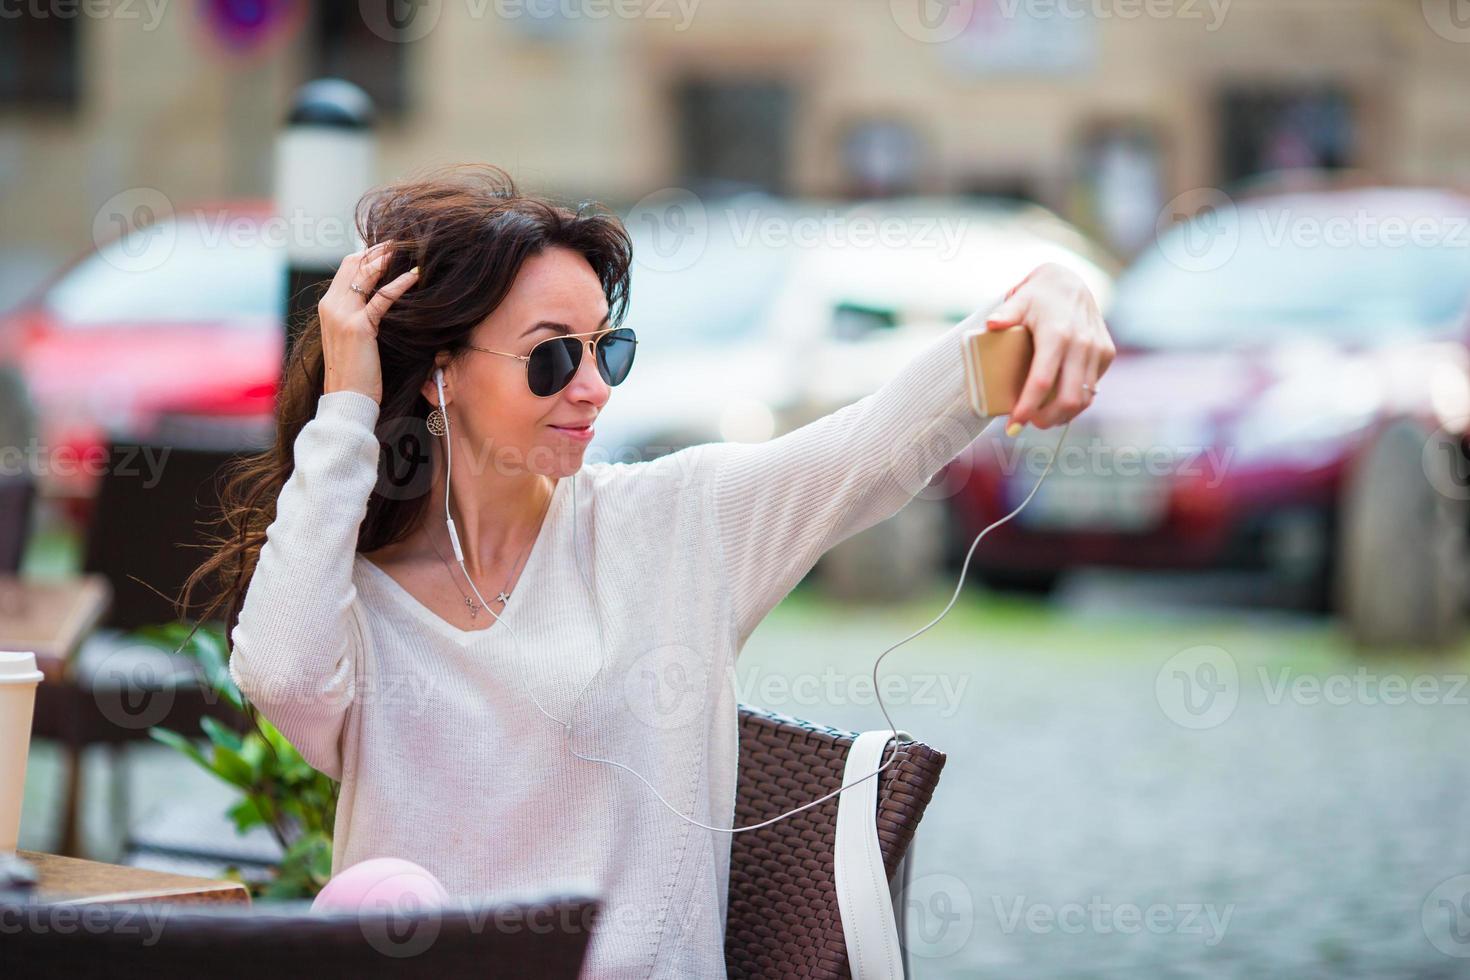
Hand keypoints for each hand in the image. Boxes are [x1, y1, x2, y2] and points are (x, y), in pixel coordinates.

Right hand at [319, 241, 419, 403]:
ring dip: (390, 258)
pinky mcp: (359, 327)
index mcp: (328, 306)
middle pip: (355, 263)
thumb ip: (360, 315)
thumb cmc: (356, 372)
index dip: (370, 254)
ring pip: (366, 274)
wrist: (347, 398)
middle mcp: (331, 305)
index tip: (392, 248)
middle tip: (405, 241)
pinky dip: (400, 283)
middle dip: (380, 250)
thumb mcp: (353, 337)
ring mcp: (342, 314)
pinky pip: (382, 298)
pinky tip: (416, 275)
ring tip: (412, 249)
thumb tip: (381, 301)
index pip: (347, 266)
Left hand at [984, 262, 1115, 433]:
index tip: (1014, 423)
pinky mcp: (1106, 354)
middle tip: (1026, 424)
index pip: (1042, 381)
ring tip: (1041, 419)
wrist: (1071, 282)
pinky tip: (1059, 406)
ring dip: (1062, 415)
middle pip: (1066, 398)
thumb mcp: (1019, 300)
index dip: (1027, 407)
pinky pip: (1093, 388)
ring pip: (1083, 398)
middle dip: (1046, 419)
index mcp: (1057, 334)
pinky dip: (1076, 402)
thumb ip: (1005, 314)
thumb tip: (991, 325)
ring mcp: (1097, 350)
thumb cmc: (1038, 296)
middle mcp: (1081, 344)